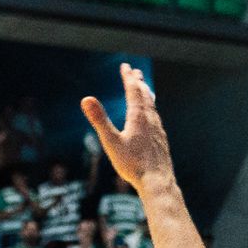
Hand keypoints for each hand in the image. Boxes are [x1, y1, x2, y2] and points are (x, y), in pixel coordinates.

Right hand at [80, 64, 173, 193]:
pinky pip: (156, 119)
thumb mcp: (111, 142)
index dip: (128, 77)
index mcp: (138, 117)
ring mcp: (157, 130)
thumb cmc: (133, 164)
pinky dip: (152, 110)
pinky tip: (151, 118)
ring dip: (146, 95)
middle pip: (145, 96)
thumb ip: (99, 120)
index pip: (133, 91)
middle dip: (138, 82)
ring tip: (145, 89)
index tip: (126, 66)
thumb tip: (86, 99)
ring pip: (152, 106)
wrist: (157, 181)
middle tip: (135, 72)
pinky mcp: (161, 140)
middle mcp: (150, 120)